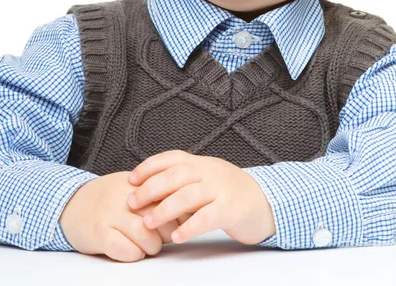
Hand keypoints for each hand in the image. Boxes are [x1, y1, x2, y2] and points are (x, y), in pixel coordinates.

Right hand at [59, 170, 188, 262]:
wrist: (70, 203)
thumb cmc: (108, 200)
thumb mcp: (132, 189)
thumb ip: (156, 196)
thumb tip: (185, 213)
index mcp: (138, 184)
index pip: (170, 199)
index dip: (178, 216)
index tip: (176, 223)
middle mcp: (126, 197)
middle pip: (162, 218)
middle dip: (167, 234)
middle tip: (161, 238)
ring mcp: (112, 214)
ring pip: (147, 237)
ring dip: (152, 247)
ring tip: (148, 246)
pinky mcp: (99, 233)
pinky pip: (126, 250)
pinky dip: (134, 255)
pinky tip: (131, 250)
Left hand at [126, 150, 275, 244]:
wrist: (264, 201)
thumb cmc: (229, 192)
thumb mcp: (207, 176)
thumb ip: (184, 178)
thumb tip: (149, 184)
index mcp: (201, 163)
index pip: (171, 158)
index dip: (149, 167)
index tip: (130, 180)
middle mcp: (209, 172)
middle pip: (175, 176)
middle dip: (150, 189)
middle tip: (132, 203)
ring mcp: (221, 189)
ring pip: (188, 196)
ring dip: (165, 209)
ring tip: (148, 223)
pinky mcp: (231, 209)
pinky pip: (207, 218)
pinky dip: (190, 227)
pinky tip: (177, 237)